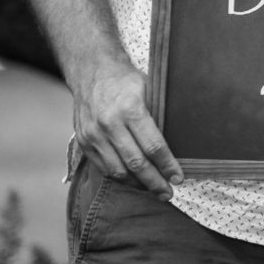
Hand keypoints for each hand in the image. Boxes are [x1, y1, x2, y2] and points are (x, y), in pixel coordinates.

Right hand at [72, 60, 183, 197]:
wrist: (91, 70)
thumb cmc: (126, 80)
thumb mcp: (150, 89)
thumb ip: (160, 115)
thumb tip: (180, 143)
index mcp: (130, 109)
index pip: (153, 146)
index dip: (167, 165)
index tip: (179, 177)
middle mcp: (109, 124)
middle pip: (136, 163)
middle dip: (155, 181)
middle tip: (169, 193)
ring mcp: (93, 135)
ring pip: (117, 170)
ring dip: (138, 184)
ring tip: (154, 191)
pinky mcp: (83, 142)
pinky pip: (103, 167)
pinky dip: (120, 178)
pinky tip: (134, 181)